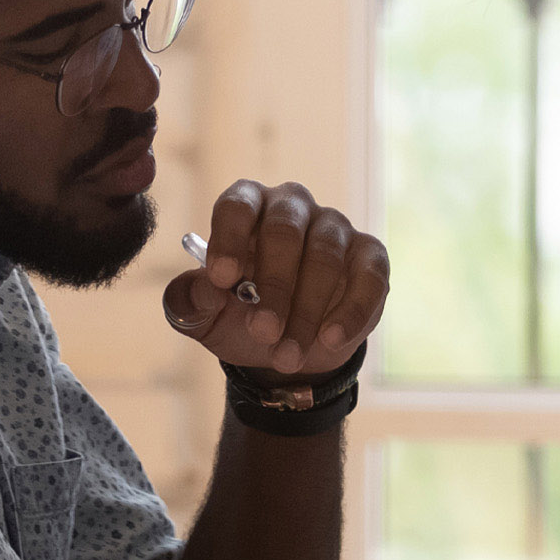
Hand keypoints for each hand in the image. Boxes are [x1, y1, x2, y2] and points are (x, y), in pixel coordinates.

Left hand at [165, 180, 389, 378]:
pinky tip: (330, 339)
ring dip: (306, 311)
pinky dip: (351, 311)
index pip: (238, 204)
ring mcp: (335, 228)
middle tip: (262, 332)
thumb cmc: (238, 315)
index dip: (229, 238)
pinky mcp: (370, 257)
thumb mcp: (202, 316)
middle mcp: (292, 207)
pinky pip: (368, 277)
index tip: (222, 279)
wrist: (283, 348)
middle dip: (273, 286)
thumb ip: (189, 300)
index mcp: (247, 207)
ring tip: (287, 355)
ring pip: (325, 256)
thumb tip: (206, 287)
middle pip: (284, 230)